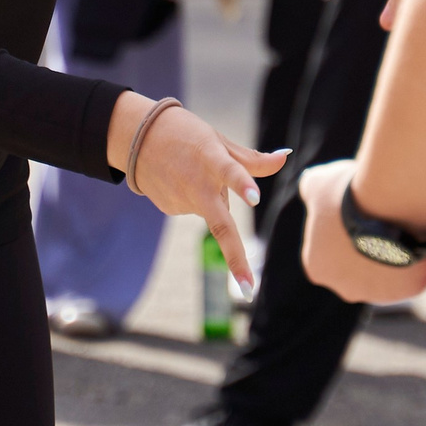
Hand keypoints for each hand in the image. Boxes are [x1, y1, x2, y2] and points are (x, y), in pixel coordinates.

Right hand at [106, 94, 288, 291]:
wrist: (139, 138)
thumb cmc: (188, 135)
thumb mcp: (220, 141)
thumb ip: (253, 159)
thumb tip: (286, 155)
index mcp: (211, 158)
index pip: (229, 170)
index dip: (241, 183)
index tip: (255, 198)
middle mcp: (197, 184)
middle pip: (220, 225)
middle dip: (236, 259)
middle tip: (249, 290)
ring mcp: (182, 200)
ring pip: (211, 206)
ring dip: (209, 194)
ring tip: (188, 166)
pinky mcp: (171, 209)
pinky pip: (194, 206)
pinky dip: (193, 195)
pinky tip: (176, 177)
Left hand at [299, 160, 425, 304]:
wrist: (393, 203)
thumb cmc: (351, 194)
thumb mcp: (319, 183)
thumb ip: (310, 188)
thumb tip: (310, 184)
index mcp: (317, 268)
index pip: (325, 251)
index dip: (338, 230)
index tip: (352, 212)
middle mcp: (346, 289)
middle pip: (355, 269)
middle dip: (364, 248)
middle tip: (376, 217)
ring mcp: (380, 293)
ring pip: (385, 274)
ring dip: (389, 254)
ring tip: (398, 223)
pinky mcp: (411, 288)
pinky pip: (413, 272)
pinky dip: (415, 254)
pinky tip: (415, 232)